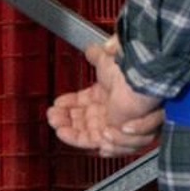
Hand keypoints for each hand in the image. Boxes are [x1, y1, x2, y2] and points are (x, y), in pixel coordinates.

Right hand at [47, 37, 163, 157]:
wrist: (137, 84)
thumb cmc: (127, 71)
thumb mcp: (108, 60)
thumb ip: (97, 56)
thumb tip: (92, 48)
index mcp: (110, 95)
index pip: (85, 104)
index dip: (69, 106)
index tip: (56, 105)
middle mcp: (112, 111)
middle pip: (83, 122)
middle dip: (63, 120)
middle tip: (52, 117)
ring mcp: (113, 124)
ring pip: (85, 134)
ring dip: (67, 130)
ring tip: (56, 124)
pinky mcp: (113, 135)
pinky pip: (91, 142)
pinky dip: (76, 138)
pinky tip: (64, 130)